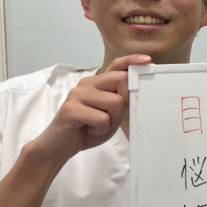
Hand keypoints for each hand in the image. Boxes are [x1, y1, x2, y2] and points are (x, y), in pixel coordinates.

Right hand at [30, 55, 150, 163]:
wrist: (59, 146)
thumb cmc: (87, 129)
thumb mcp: (110, 114)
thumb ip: (120, 100)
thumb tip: (137, 88)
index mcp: (96, 83)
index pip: (116, 65)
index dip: (132, 61)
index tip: (147, 60)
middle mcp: (87, 84)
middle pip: (121, 80)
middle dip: (124, 102)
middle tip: (110, 117)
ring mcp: (77, 95)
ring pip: (115, 102)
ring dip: (112, 120)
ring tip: (97, 125)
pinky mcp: (71, 109)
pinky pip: (102, 119)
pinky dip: (101, 129)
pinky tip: (89, 130)